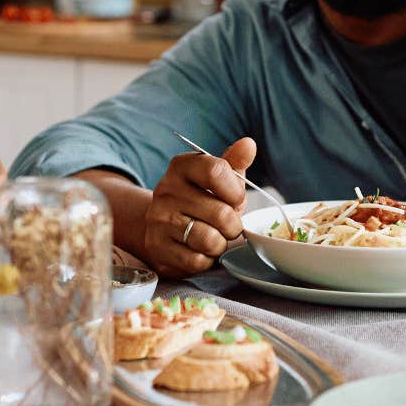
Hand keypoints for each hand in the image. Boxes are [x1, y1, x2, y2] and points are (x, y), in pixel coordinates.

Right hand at [139, 136, 255, 277]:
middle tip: (226, 225)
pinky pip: (197, 261)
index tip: (235, 199)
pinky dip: (205, 260)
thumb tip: (249, 144)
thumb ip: (234, 162)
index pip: (217, 171)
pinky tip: (197, 250)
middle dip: (233, 225)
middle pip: (221, 213)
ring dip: (220, 244)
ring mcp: (158, 220)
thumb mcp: (217, 179)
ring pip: (210, 240)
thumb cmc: (199, 200)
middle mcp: (165, 190)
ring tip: (213, 238)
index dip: (236, 191)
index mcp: (181, 166)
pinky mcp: (157, 248)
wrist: (161, 226)